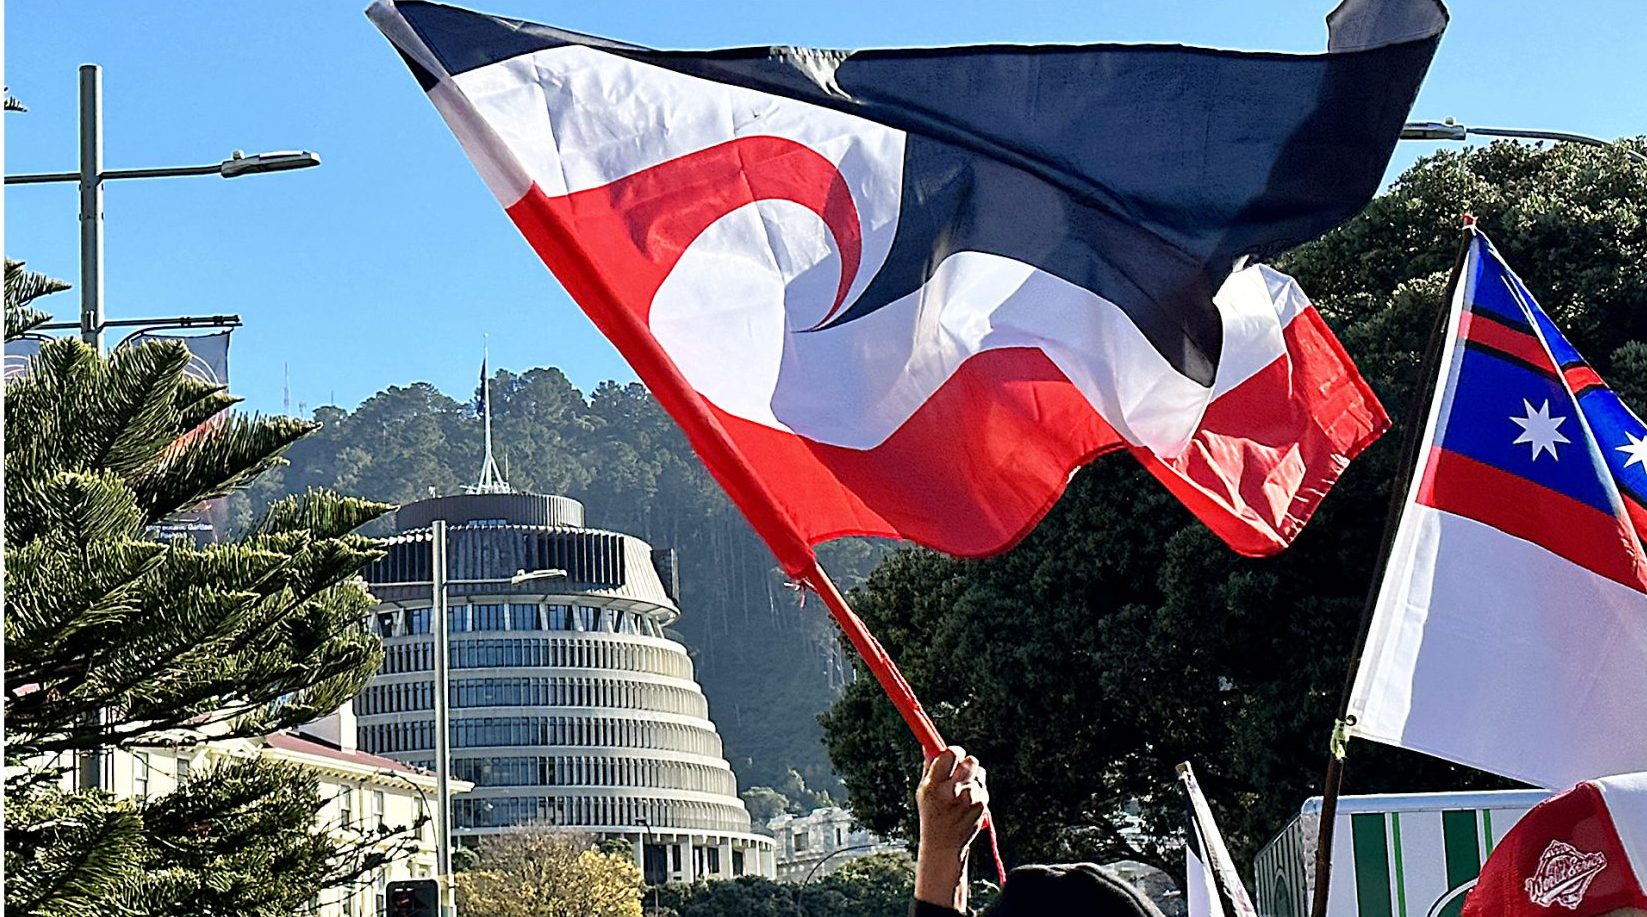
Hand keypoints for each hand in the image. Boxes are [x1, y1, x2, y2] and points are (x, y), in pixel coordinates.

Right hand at [914, 746, 987, 910]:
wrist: (944, 845)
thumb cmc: (932, 813)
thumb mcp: (924, 791)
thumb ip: (929, 767)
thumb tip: (928, 744)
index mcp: (934, 785)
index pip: (949, 755)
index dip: (954, 751)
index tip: (953, 754)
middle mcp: (952, 791)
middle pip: (970, 761)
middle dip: (967, 762)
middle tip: (961, 770)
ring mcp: (968, 800)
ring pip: (979, 774)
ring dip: (973, 779)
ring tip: (962, 793)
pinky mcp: (981, 806)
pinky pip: (983, 788)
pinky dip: (978, 792)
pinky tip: (968, 805)